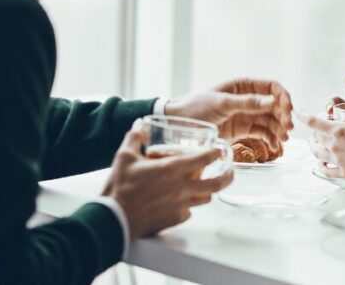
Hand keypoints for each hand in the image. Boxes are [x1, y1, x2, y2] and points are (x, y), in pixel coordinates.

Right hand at [102, 121, 233, 238]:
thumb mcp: (124, 156)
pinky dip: (189, 205)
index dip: (215, 153)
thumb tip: (139, 124)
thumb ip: (135, 137)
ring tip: (207, 185)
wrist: (113, 219)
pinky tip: (182, 201)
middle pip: (216, 183)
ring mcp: (179, 206)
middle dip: (227, 176)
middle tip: (231, 171)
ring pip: (205, 199)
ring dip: (208, 190)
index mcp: (171, 170)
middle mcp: (181, 189)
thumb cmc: (120, 187)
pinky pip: (189, 211)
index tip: (219, 150)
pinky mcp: (174, 220)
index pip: (203, 159)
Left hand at [165, 78, 292, 148]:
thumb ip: (247, 103)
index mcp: (243, 85)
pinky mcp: (242, 130)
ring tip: (283, 140)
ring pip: (270, 120)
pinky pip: (262, 133)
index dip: (283, 97)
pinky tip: (274, 147)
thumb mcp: (221, 104)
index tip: (288, 111)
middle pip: (274, 105)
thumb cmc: (196, 108)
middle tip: (288, 130)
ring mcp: (245, 115)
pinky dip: (270, 139)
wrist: (177, 125)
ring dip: (279, 129)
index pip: (271, 87)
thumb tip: (273, 101)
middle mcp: (247, 98)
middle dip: (283, 116)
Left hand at [305, 76, 344, 180]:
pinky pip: (327, 172)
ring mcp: (340, 162)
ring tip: (314, 143)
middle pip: (316, 138)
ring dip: (314, 147)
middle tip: (316, 127)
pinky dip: (321, 167)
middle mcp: (336, 147)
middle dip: (314, 131)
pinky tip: (321, 164)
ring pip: (318, 154)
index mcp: (340, 131)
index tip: (296, 111)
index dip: (303, 115)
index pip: (313, 121)